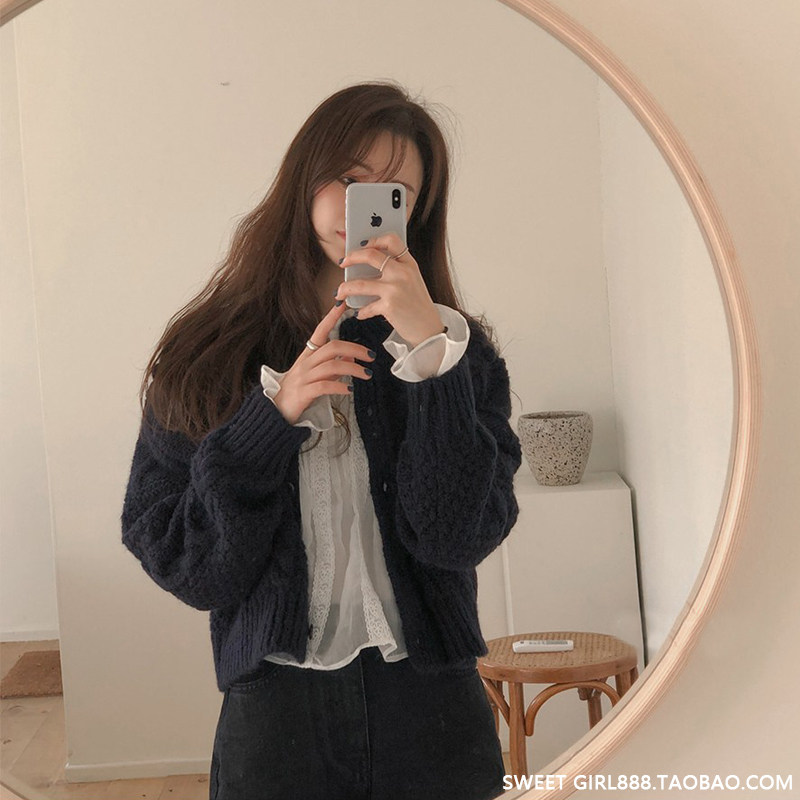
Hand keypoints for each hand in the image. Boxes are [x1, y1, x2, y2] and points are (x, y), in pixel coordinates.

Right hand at [271, 301, 375, 424]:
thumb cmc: (296, 391)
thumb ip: (332, 365)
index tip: (343, 304)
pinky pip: (324, 386)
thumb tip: (351, 359)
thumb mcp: (315, 375)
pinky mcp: (304, 393)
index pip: (320, 331)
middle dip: (354, 349)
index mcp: (308, 355)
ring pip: (331, 366)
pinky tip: (349, 389)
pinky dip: (339, 387)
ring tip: (366, 374)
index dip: (331, 317)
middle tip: (370, 356)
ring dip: (353, 369)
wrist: (274, 410)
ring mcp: (304, 378)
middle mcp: (306, 363)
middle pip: (332, 348)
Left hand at [336, 232, 444, 347]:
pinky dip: (361, 312)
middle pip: (370, 255)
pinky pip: (366, 307)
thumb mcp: (413, 281)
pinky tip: (360, 314)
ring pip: (359, 283)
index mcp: (409, 264)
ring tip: (340, 293)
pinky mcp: (389, 306)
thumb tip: (366, 265)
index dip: (374, 239)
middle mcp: (402, 273)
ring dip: (344, 289)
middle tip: (343, 262)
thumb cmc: (418, 306)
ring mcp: (395, 289)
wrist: (429, 329)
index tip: (362, 245)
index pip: (391, 240)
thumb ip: (396, 269)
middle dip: (351, 257)